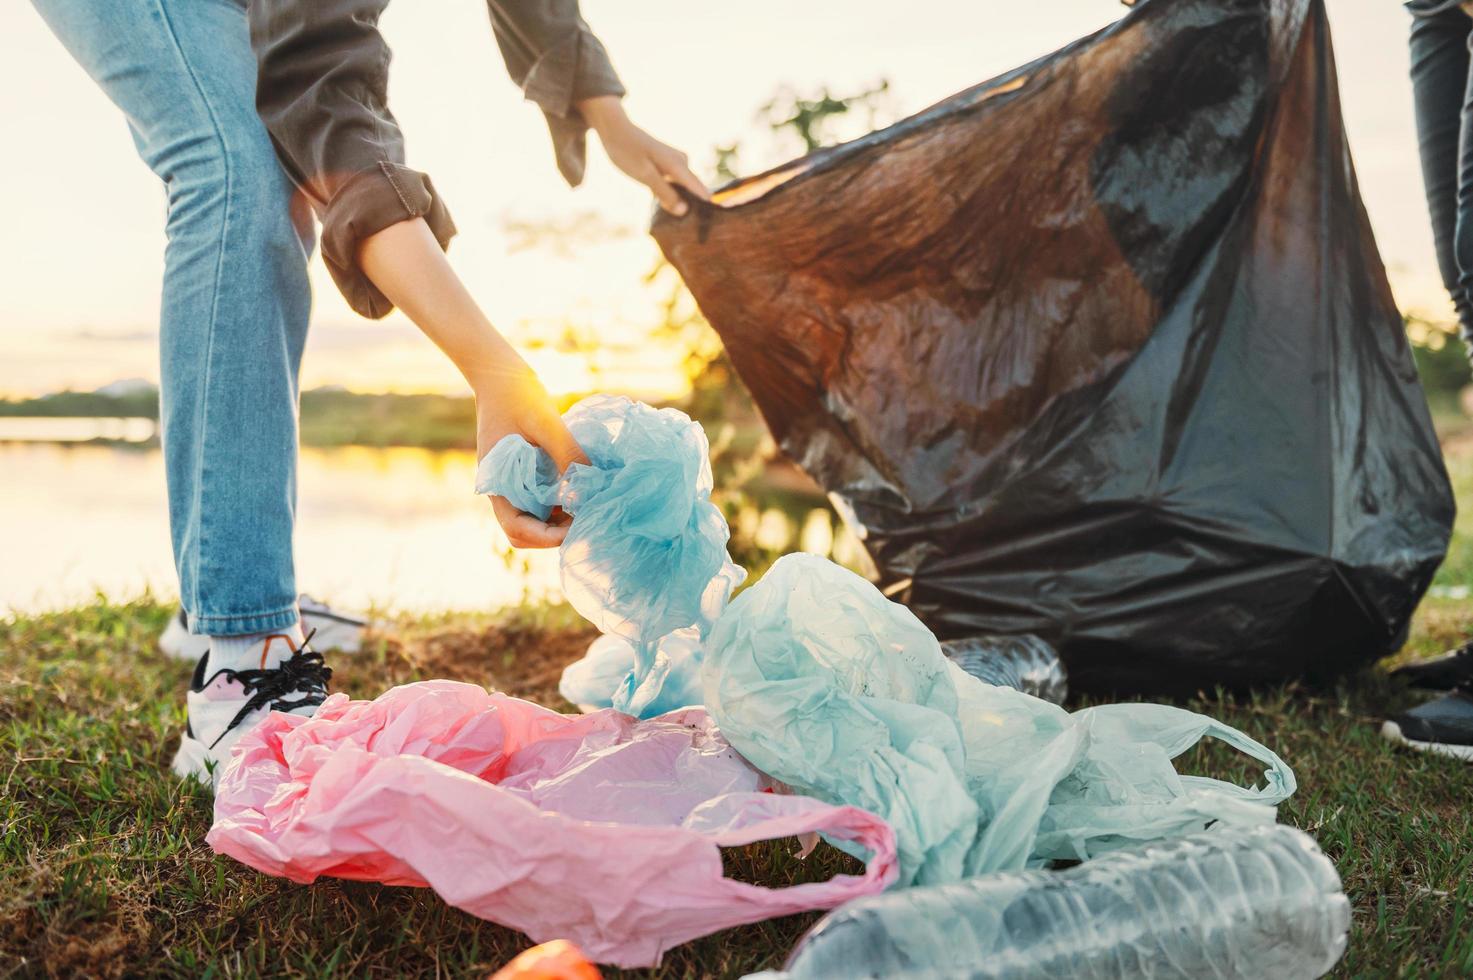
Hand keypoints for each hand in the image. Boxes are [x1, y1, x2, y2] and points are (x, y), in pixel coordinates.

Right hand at [473, 362, 587, 548]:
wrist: (498, 372)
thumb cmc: (518, 394)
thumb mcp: (547, 422)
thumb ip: (567, 455)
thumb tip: (590, 490)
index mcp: (497, 483)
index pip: (517, 528)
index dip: (547, 537)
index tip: (578, 528)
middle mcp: (501, 489)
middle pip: (526, 532)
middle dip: (556, 533)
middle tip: (588, 518)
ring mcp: (511, 483)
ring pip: (534, 518)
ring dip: (560, 519)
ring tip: (589, 504)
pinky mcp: (522, 474)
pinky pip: (540, 499)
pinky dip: (560, 502)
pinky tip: (581, 489)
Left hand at [578, 95, 709, 215]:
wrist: (614, 129)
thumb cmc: (627, 150)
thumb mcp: (644, 175)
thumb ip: (664, 193)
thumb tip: (684, 210)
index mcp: (679, 165)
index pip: (701, 190)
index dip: (706, 207)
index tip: (707, 225)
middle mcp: (683, 162)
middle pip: (693, 191)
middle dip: (688, 207)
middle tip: (680, 227)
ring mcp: (676, 162)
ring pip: (683, 188)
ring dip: (677, 201)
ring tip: (670, 218)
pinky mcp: (669, 164)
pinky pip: (676, 183)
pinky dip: (670, 193)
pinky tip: (662, 204)